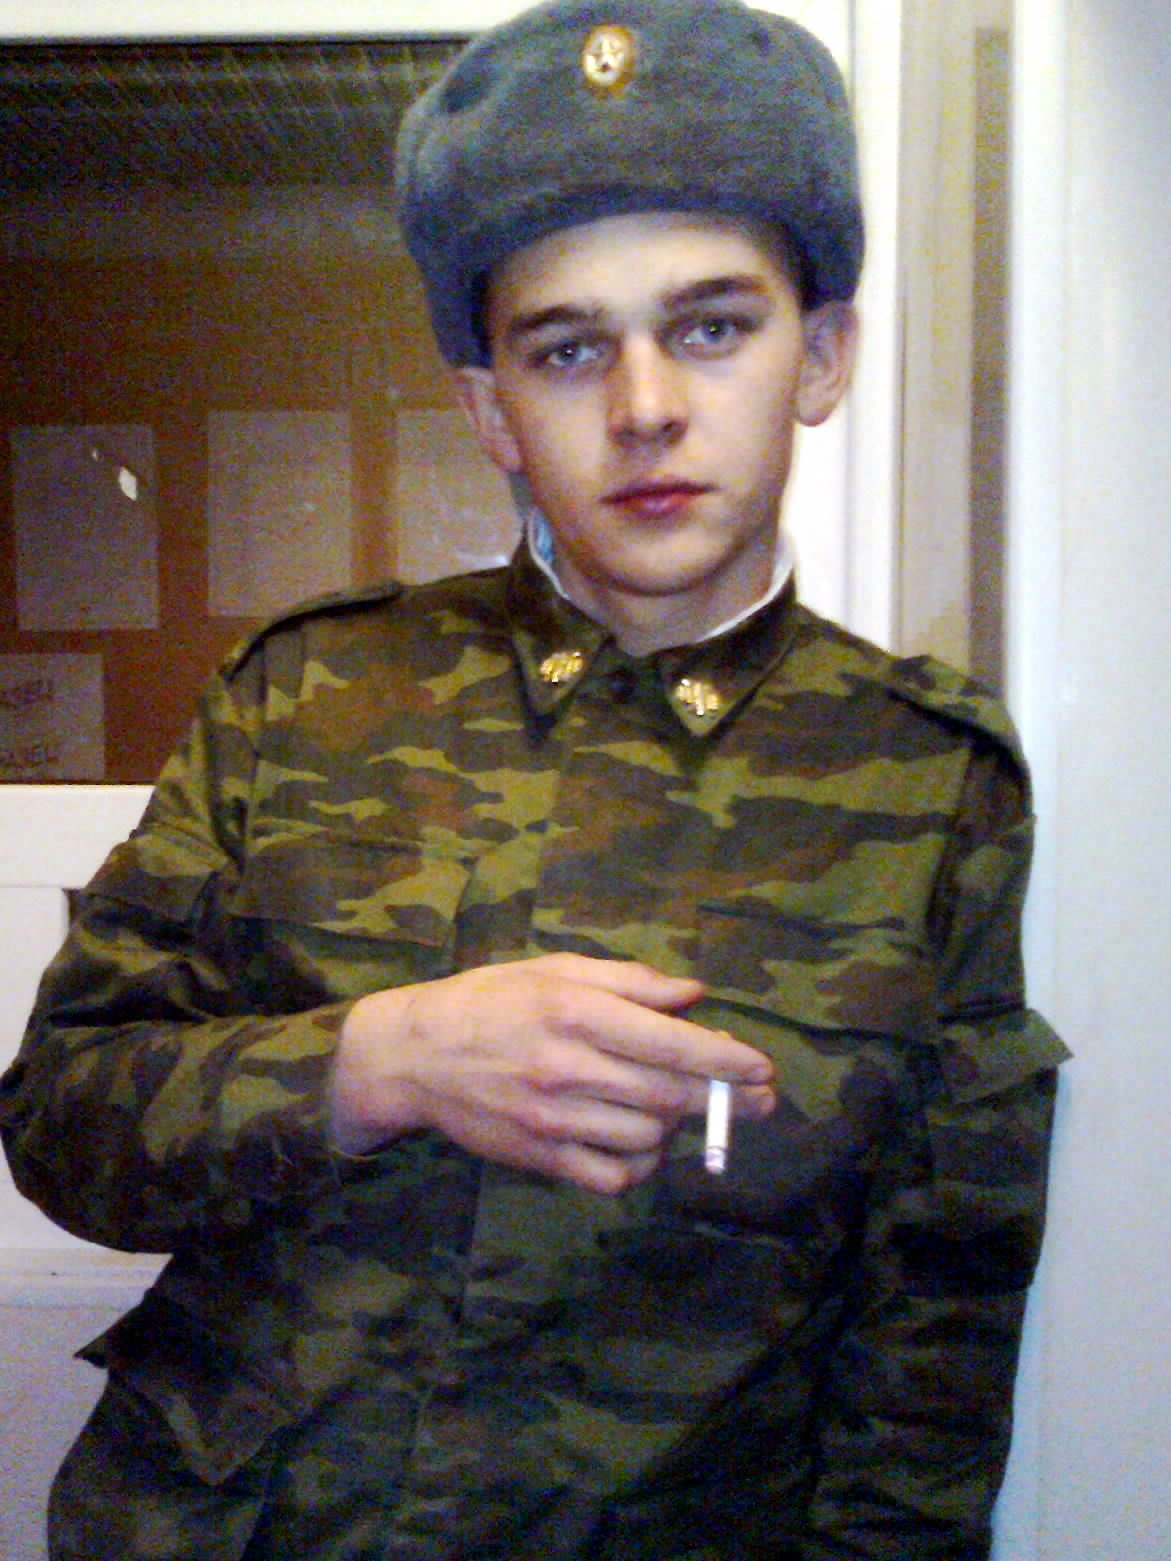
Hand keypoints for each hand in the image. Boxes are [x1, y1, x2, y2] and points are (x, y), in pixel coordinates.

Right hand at [331, 953, 773, 1194]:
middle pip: (668, 1094)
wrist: (413, 1056)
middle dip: (725, 1099)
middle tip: (761, 1100)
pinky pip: (611, 1176)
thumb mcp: (554, 970)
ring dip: (676, 1126)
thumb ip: (628, 981)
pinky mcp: (539, 1156)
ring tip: (676, 1108)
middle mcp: (566, 1066)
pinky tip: (641, 1143)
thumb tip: (693, 995)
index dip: (725, 1058)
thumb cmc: (490, 1001)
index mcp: (574, 1010)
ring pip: (647, 1137)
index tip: (761, 1067)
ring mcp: (552, 1118)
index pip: (669, 1042)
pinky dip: (640, 1165)